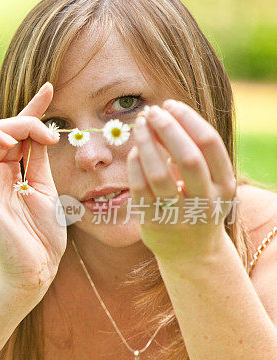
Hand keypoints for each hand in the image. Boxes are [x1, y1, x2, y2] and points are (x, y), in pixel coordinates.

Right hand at [0, 82, 66, 290]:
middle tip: (43, 134)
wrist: (40, 266)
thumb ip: (37, 154)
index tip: (49, 88)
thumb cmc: (42, 233)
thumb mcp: (45, 184)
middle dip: (14, 123)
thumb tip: (42, 124)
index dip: (29, 108)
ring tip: (11, 141)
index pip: (12, 130)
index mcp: (8, 167)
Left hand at [126, 100, 237, 261]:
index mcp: (225, 185)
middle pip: (187, 157)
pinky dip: (135, 165)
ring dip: (146, 144)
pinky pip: (140, 189)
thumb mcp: (209, 183)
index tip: (170, 105)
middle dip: (167, 129)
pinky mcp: (154, 222)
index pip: (209, 144)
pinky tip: (133, 151)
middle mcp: (206, 200)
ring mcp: (179, 214)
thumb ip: (195, 154)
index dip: (188, 119)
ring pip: (159, 174)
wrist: (192, 254)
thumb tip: (167, 114)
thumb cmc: (198, 205)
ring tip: (139, 126)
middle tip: (151, 111)